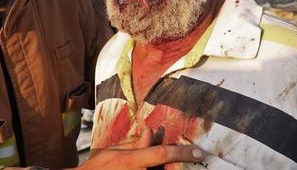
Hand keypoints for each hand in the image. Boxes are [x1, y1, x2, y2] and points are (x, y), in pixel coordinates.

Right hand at [75, 127, 203, 169]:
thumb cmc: (98, 167)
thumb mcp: (114, 150)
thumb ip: (136, 141)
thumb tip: (150, 131)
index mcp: (132, 160)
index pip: (162, 153)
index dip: (182, 152)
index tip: (198, 152)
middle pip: (166, 167)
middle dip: (172, 161)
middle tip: (175, 156)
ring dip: (158, 167)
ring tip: (134, 163)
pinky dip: (153, 168)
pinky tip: (139, 165)